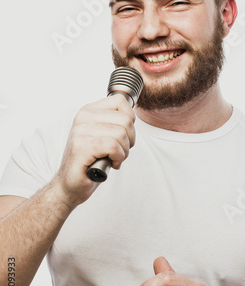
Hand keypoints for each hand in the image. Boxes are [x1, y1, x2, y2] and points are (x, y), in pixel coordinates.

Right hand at [53, 94, 135, 208]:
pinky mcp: (81, 147)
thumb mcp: (104, 135)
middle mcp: (83, 117)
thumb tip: (132, 115)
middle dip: (130, 139)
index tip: (122, 135)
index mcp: (88, 111)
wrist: (70, 184)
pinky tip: (110, 163)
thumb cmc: (90, 161)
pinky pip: (113, 146)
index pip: (120, 101)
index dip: (130, 121)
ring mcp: (80, 132)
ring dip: (124, 151)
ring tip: (112, 158)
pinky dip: (118, 157)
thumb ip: (115, 122)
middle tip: (118, 151)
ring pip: (121, 134)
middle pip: (126, 120)